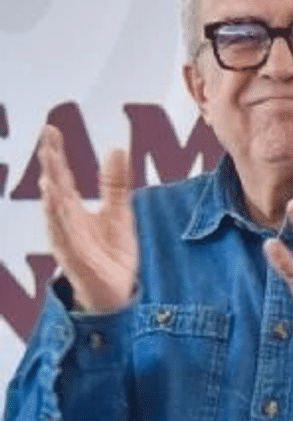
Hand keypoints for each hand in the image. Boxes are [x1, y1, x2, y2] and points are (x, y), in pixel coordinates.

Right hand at [38, 125, 137, 311]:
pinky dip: (58, 222)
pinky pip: (64, 239)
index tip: (50, 128)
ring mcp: (67, 241)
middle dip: (51, 167)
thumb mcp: (118, 212)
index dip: (56, 153)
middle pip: (56, 190)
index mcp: (75, 210)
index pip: (63, 176)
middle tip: (46, 142)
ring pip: (56, 214)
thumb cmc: (111, 253)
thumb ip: (115, 183)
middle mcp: (66, 222)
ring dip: (52, 195)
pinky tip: (55, 206)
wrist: (117, 292)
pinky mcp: (74, 258)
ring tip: (48, 175)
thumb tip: (116, 147)